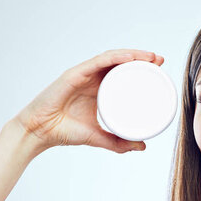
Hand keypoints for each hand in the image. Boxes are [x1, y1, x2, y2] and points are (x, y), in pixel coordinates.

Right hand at [12, 49, 164, 152]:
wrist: (40, 132)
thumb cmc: (65, 132)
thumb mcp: (98, 137)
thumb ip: (118, 142)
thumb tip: (143, 146)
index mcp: (98, 89)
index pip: (123, 72)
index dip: (142, 68)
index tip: (160, 70)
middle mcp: (92, 78)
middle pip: (121, 62)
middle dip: (142, 58)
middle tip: (161, 61)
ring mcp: (84, 74)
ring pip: (113, 58)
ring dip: (133, 54)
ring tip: (151, 57)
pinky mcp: (75, 73)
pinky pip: (99, 61)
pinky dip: (116, 57)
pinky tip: (131, 58)